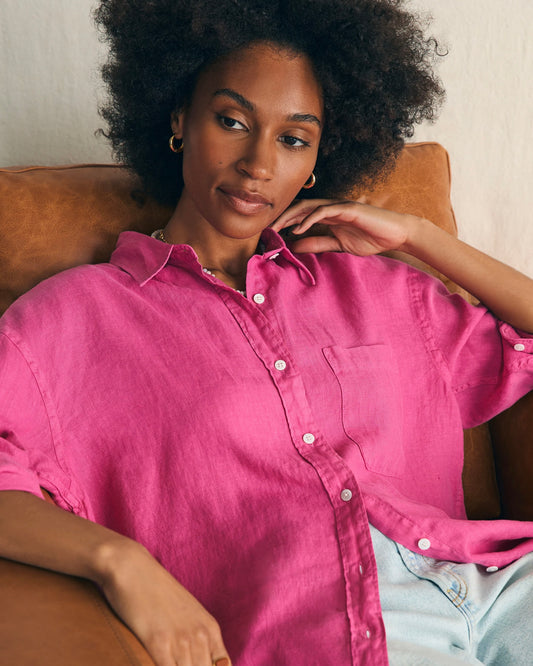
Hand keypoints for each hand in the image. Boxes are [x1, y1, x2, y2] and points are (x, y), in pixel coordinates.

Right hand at [98, 539, 230, 665]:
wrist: (133, 569)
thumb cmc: (156, 592)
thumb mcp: (187, 614)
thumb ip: (197, 639)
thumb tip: (205, 662)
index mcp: (210, 629)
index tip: (192, 665)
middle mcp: (200, 635)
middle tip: (174, 663)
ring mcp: (181, 640)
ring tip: (165, 661)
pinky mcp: (158, 643)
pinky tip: (148, 664)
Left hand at [271, 199, 419, 255]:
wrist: (396, 234)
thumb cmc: (370, 238)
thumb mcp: (338, 245)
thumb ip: (318, 244)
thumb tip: (295, 247)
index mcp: (327, 216)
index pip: (299, 216)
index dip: (283, 223)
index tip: (268, 235)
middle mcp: (330, 208)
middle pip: (299, 208)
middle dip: (280, 217)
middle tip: (264, 230)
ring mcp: (339, 206)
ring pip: (308, 206)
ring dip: (289, 216)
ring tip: (275, 228)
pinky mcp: (348, 209)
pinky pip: (324, 211)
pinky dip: (309, 219)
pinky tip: (298, 229)